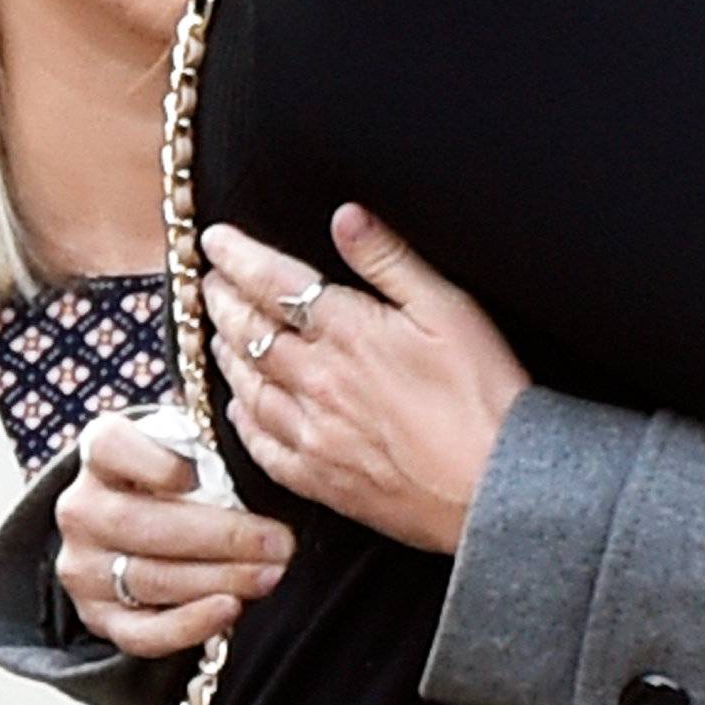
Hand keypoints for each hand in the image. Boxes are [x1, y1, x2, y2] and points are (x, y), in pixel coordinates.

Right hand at [54, 412, 295, 657]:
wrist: (137, 526)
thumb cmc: (181, 477)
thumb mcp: (187, 447)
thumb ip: (209, 450)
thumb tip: (260, 464)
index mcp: (99, 453)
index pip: (111, 447)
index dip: (153, 462)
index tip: (199, 474)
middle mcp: (81, 510)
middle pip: (142, 525)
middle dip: (222, 536)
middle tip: (279, 542)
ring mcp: (85, 568)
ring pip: (149, 579)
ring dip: (219, 579)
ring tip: (270, 574)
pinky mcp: (99, 617)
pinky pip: (141, 633)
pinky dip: (189, 625)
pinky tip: (229, 609)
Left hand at [201, 205, 529, 556]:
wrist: (496, 487)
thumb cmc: (483, 394)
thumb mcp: (449, 309)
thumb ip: (391, 261)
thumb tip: (346, 217)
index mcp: (347, 332)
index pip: (273, 283)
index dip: (238, 257)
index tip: (216, 240)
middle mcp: (317, 381)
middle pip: (249, 332)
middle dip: (223, 300)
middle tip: (208, 280)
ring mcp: (314, 434)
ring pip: (248, 387)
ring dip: (226, 354)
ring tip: (216, 332)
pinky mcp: (321, 479)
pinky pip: (262, 448)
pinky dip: (241, 422)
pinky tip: (237, 409)